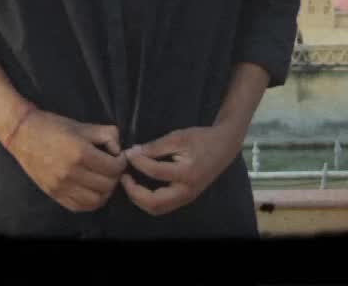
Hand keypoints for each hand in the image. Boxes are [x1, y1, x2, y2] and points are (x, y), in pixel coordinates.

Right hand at [8, 109, 126, 212]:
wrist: (22, 134)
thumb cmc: (53, 126)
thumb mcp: (81, 125)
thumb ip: (106, 134)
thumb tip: (119, 149)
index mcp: (80, 153)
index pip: (113, 168)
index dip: (121, 162)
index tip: (119, 156)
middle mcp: (71, 173)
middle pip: (107, 185)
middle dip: (115, 176)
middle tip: (112, 167)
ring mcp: (61, 187)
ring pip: (96, 200)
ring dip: (105, 191)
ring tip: (103, 179)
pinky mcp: (54, 195)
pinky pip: (80, 207)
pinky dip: (91, 201)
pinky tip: (92, 189)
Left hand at [120, 121, 242, 216]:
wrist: (224, 147)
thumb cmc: (202, 139)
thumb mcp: (179, 137)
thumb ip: (156, 146)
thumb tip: (133, 152)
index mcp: (187, 173)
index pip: (156, 172)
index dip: (138, 162)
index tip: (127, 153)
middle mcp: (187, 191)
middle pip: (155, 203)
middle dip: (134, 192)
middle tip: (123, 177)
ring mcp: (186, 198)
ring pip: (157, 209)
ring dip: (140, 199)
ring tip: (129, 182)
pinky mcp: (185, 199)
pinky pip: (163, 206)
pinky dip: (148, 200)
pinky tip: (141, 186)